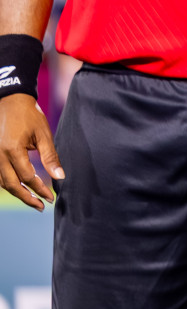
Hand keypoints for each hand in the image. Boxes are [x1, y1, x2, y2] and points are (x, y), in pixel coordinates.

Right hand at [0, 92, 63, 210]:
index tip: (52, 197)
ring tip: (33, 201)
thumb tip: (60, 177)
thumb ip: (50, 157)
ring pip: (2, 183)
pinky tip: (20, 189)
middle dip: (27, 198)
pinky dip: (8, 184)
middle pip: (11, 185)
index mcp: (12, 150)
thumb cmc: (29, 116)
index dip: (40, 189)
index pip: (27, 177)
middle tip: (42, 206)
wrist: (10, 102)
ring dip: (17, 194)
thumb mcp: (44, 134)